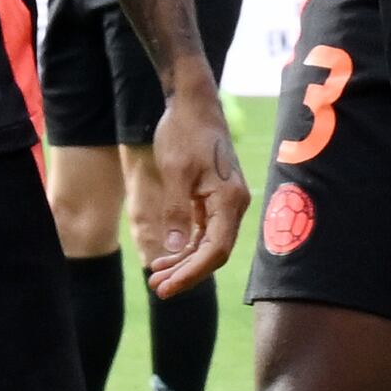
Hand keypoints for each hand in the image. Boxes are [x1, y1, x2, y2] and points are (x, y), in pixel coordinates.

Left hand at [131, 74, 249, 294]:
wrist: (193, 102)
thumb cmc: (185, 132)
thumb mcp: (175, 172)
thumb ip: (176, 212)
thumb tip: (172, 249)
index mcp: (230, 200)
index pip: (215, 251)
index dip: (191, 273)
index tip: (166, 287)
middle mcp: (234, 204)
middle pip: (213, 252)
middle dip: (186, 272)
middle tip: (156, 287)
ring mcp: (225, 201)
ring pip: (208, 243)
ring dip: (183, 261)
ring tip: (156, 276)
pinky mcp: (214, 197)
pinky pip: (204, 230)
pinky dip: (186, 244)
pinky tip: (167, 255)